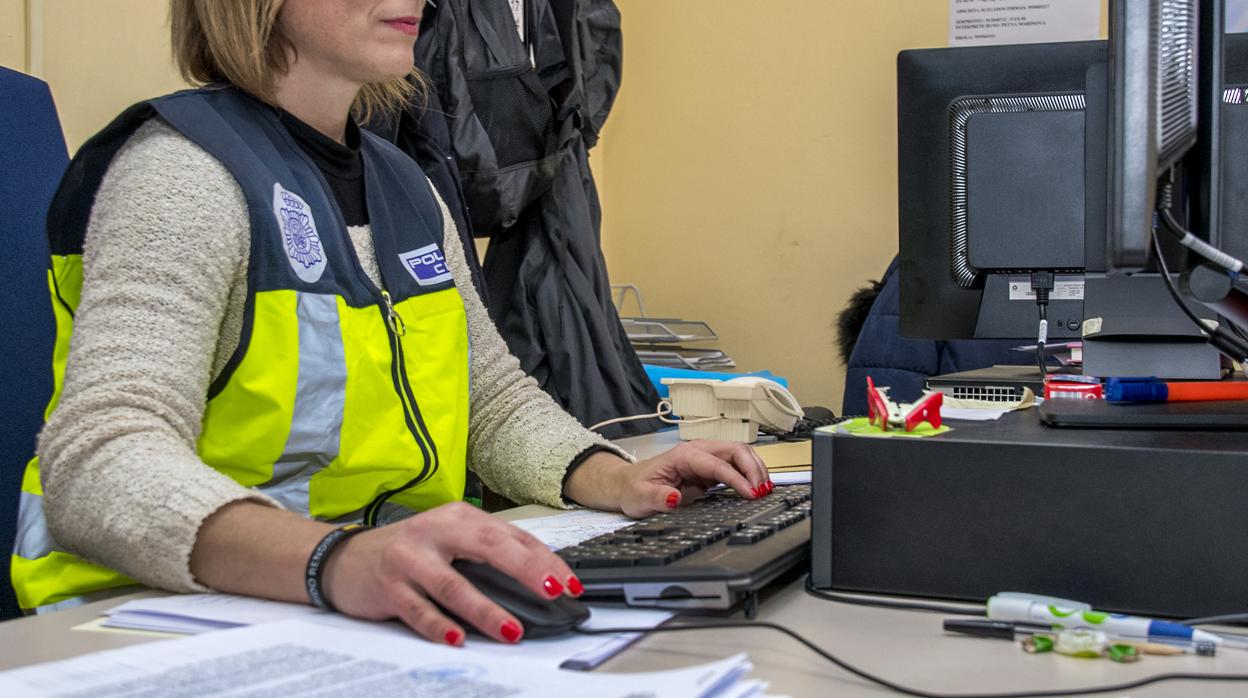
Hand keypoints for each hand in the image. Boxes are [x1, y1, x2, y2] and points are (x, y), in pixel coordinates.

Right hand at [320, 502, 581, 645]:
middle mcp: (435, 532)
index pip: (511, 536)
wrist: (345, 558)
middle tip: (554, 591)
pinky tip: (458, 639)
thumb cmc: (409, 551)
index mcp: (458, 517)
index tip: (569, 582)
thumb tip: (537, 579)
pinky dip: (440, 626)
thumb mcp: (449, 539)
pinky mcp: (389, 587)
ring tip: (511, 630)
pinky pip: (419, 610)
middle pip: (490, 548)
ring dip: (486, 610)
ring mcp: (410, 559)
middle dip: (527, 571)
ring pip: (455, 585)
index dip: (544, 559)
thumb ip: (487, 553)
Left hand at [565, 440, 773, 517]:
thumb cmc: (634, 488)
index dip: (737, 477)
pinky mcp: (709, 469)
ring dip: (755, 469)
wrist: (628, 484)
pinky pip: (736, 466)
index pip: (718, 463)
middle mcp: (697, 452)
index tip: (751, 493)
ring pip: (740, 454)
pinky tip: (756, 488)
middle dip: (753, 468)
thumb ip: (657, 498)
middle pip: (735, 450)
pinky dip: (749, 474)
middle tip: (763, 491)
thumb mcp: (640, 497)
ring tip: (765, 489)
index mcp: (683, 455)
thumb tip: (674, 498)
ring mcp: (705, 458)